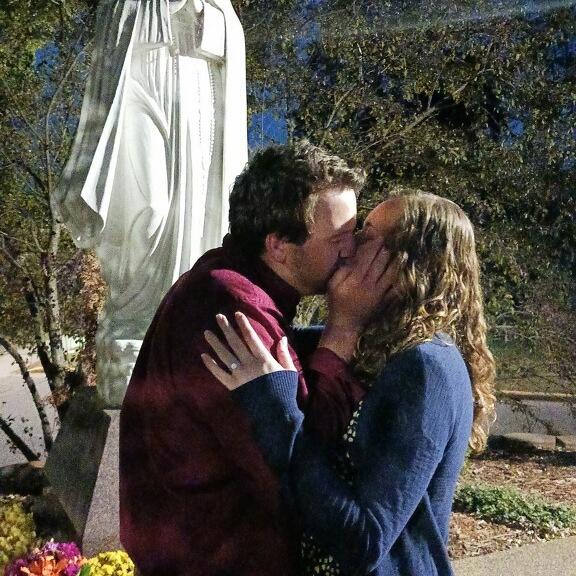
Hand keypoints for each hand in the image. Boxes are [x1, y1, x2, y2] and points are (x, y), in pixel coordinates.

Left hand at [202, 312, 296, 390]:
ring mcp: (239, 375)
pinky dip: (211, 364)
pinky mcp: (232, 386)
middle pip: (235, 342)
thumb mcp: (289, 371)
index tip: (237, 314)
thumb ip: (284, 354)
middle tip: (218, 317)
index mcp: (263, 358)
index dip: (243, 324)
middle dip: (226, 328)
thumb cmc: (284, 391)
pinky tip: (204, 355)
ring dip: (215, 343)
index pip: (251, 337)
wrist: (275, 413)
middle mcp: (248, 364)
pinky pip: (219, 373)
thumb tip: (282, 338)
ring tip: (206, 332)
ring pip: (224, 355)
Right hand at [320, 239, 396, 360]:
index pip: (367, 257)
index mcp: (355, 279)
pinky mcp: (385, 301)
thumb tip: (353, 256)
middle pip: (381, 262)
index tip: (378, 236)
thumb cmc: (337, 302)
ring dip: (397, 261)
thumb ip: (343, 270)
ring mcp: (379, 293)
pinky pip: (397, 288)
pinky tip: (406, 271)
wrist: (346, 324)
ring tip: (402, 252)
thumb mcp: (333, 285)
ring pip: (391, 273)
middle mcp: (369, 284)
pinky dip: (402, 279)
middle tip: (391, 240)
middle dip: (385, 250)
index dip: (373, 246)